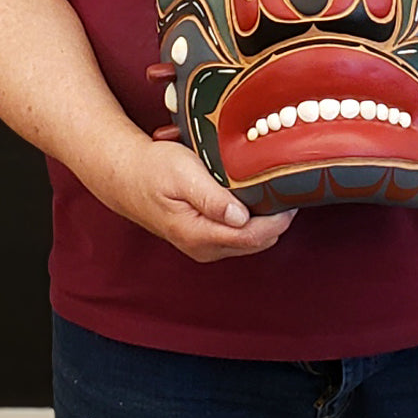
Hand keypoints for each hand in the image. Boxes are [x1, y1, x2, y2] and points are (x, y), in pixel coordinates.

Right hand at [109, 137, 296, 262]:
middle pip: (257, 243)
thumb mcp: (183, 174)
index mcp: (198, 234)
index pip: (252, 237)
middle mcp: (204, 248)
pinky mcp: (204, 238)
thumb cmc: (153, 169)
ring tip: (273, 189)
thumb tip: (241, 217)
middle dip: (276, 219)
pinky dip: (253, 220)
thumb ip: (212, 198)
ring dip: (265, 220)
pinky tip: (254, 197)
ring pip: (250, 241)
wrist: (126, 176)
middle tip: (287, 187)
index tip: (292, 197)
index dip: (278, 219)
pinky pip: (239, 236)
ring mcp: (204, 246)